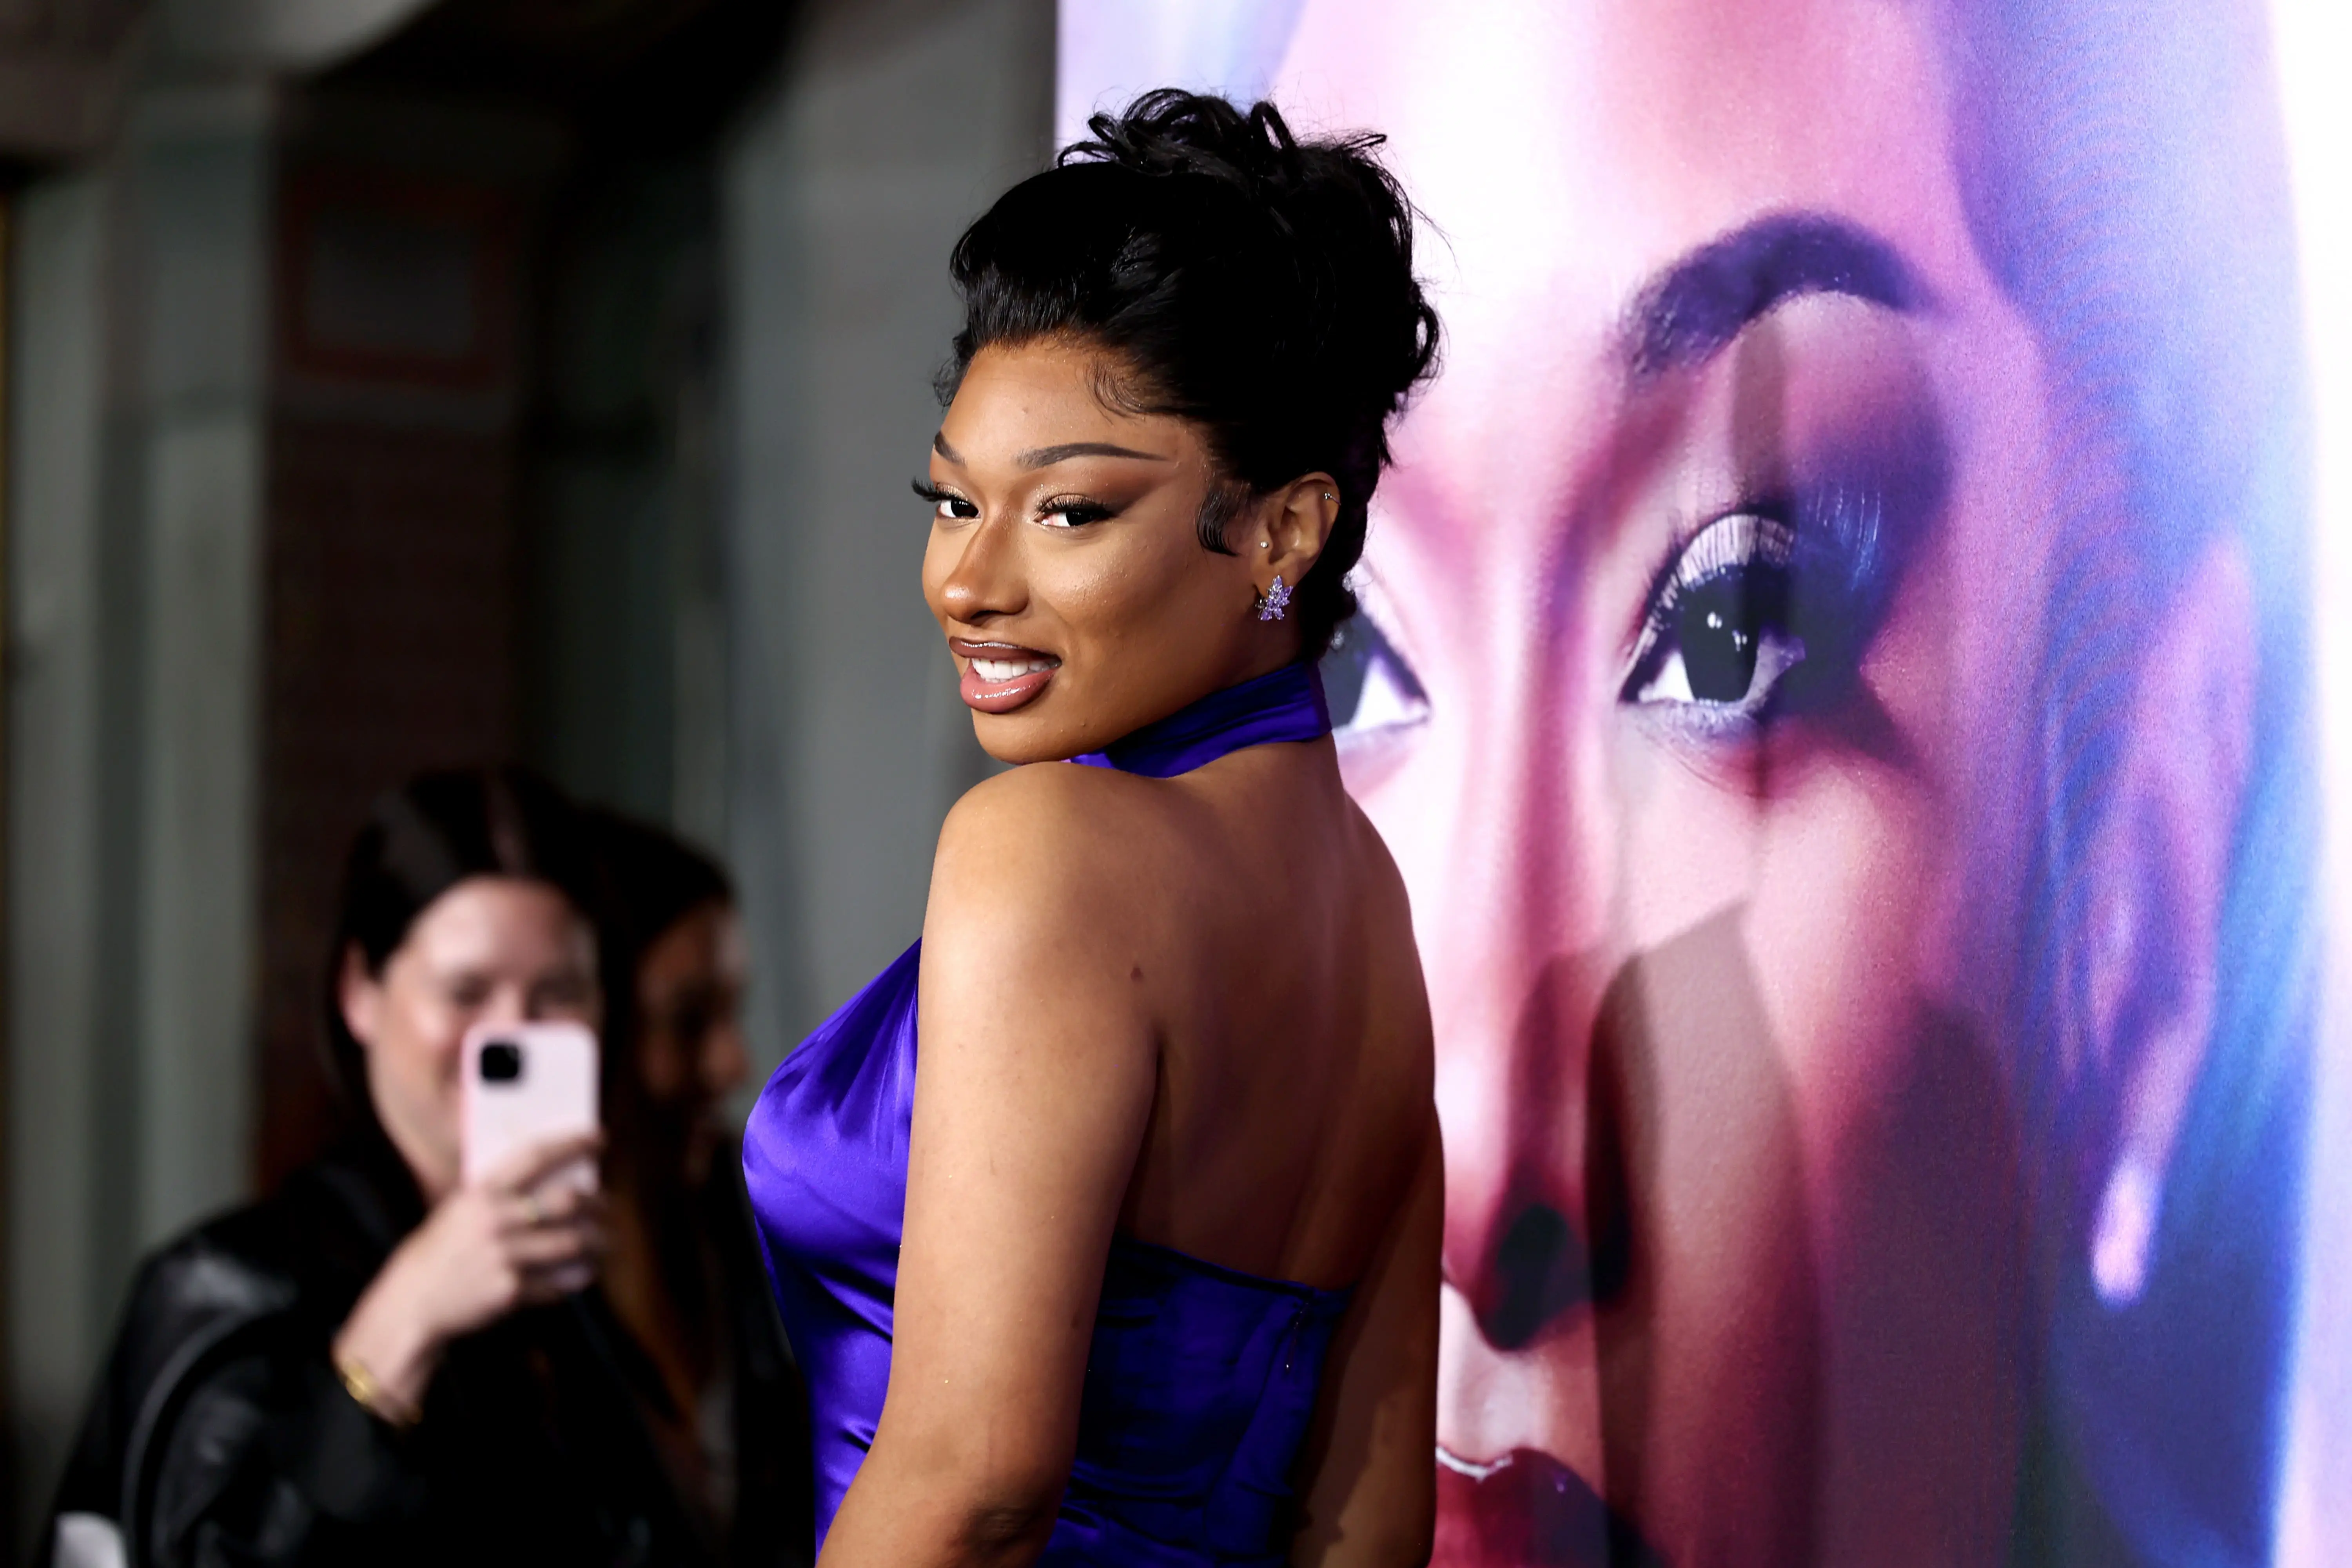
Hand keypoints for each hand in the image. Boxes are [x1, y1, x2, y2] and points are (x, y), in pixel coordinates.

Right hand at [334, 1132, 606, 1416]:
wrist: (413, 1301)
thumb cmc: (443, 1249)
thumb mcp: (461, 1209)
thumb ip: (501, 1192)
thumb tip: (556, 1173)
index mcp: (482, 1192)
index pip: (535, 1155)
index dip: (571, 1143)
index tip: (599, 1138)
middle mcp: (495, 1220)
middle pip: (566, 1200)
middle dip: (597, 1201)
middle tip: (607, 1203)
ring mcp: (504, 1256)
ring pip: (572, 1242)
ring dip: (597, 1241)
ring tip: (605, 1240)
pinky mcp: (511, 1291)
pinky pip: (558, 1282)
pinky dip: (574, 1278)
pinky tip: (581, 1273)